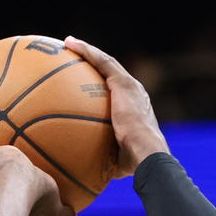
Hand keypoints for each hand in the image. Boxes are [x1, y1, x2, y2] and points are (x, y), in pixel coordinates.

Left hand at [64, 37, 168, 177]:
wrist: (147, 153)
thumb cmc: (133, 163)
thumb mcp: (114, 161)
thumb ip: (102, 159)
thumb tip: (84, 171)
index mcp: (136, 109)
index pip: (117, 93)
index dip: (103, 86)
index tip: (87, 84)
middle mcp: (135, 92)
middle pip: (111, 73)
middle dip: (93, 63)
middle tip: (74, 59)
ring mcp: (130, 86)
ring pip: (105, 62)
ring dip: (87, 51)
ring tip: (69, 44)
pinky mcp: (123, 82)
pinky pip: (101, 61)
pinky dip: (86, 51)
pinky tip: (69, 44)